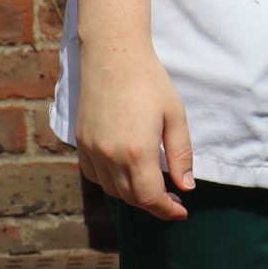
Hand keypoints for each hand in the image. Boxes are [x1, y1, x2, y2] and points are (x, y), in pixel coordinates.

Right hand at [75, 40, 192, 220]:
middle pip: (130, 197)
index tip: (182, 211)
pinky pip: (94, 175)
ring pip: (110, 189)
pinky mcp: (81, 143)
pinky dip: (111, 182)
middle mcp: (109, 157)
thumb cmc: (151, 83)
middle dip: (153, 204)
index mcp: (136, 152)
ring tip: (154, 189)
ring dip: (132, 195)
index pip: (150, 197)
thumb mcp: (175, 117)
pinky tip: (126, 175)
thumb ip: (180, 155)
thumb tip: (186, 186)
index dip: (166, 209)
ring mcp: (91, 151)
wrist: (113, 57)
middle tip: (173, 201)